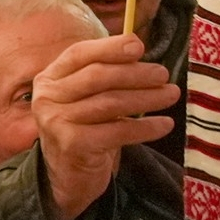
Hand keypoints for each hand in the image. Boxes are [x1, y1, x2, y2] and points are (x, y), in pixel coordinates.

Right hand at [33, 33, 180, 219]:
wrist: (68, 174)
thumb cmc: (86, 126)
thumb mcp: (88, 95)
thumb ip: (107, 72)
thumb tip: (139, 48)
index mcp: (50, 77)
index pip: (79, 53)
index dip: (110, 47)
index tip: (139, 46)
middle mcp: (47, 98)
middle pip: (97, 77)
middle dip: (135, 73)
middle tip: (163, 75)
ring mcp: (56, 122)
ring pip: (110, 103)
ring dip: (147, 98)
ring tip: (171, 95)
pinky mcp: (72, 145)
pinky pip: (117, 132)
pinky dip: (146, 127)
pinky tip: (165, 124)